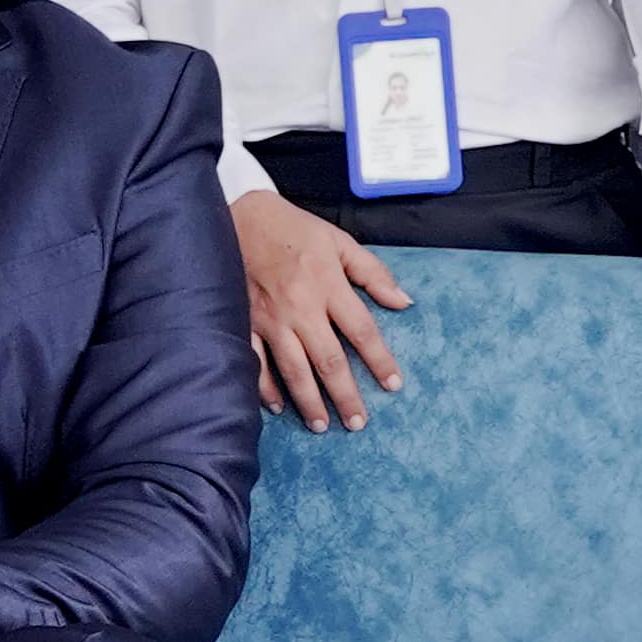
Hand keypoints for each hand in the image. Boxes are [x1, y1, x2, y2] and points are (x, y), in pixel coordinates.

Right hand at [231, 187, 412, 432]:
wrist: (238, 216)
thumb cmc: (293, 229)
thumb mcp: (339, 241)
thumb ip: (373, 274)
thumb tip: (403, 302)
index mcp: (327, 284)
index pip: (362, 331)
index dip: (379, 360)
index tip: (393, 385)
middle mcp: (300, 306)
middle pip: (328, 360)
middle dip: (345, 395)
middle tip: (358, 423)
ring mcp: (269, 318)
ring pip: (294, 369)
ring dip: (309, 401)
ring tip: (322, 426)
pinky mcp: (244, 321)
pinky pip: (256, 362)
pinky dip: (265, 387)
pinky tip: (278, 407)